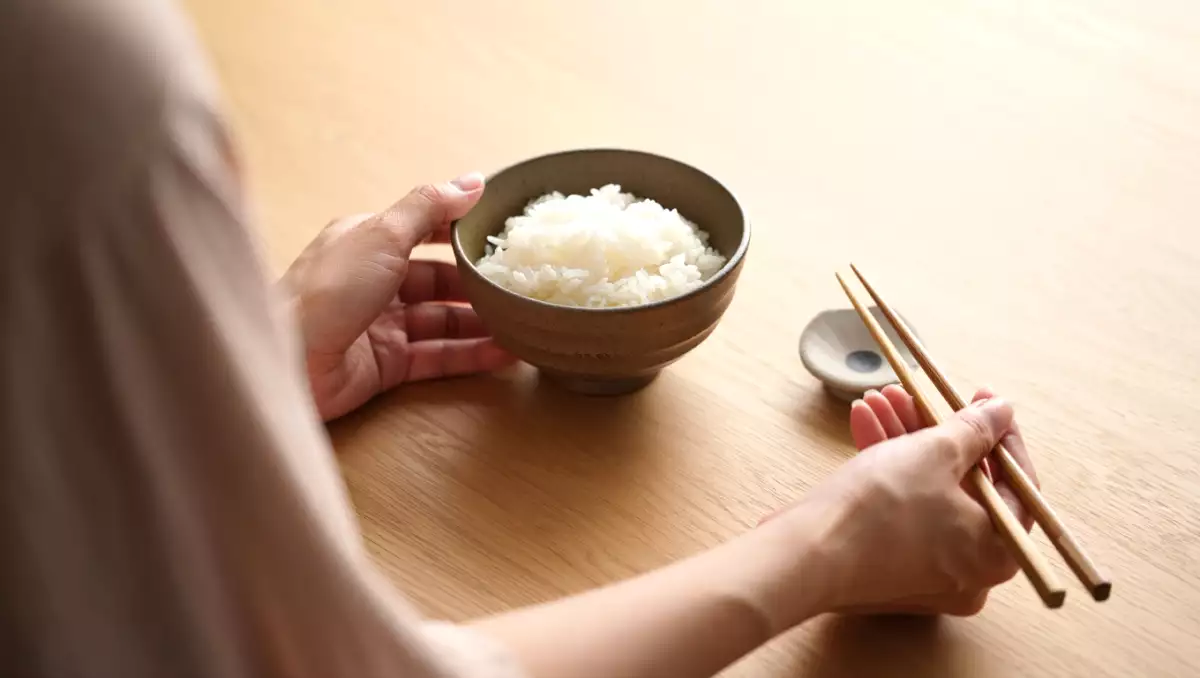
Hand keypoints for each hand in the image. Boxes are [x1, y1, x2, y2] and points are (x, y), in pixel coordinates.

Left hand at [281, 173, 515, 420]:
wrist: (289, 361)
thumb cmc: (329, 289)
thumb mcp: (383, 234)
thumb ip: (430, 207)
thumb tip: (474, 180)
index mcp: (367, 241)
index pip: (424, 230)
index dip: (462, 231)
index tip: (504, 234)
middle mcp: (374, 280)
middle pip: (437, 279)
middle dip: (477, 283)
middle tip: (521, 285)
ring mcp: (380, 324)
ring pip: (441, 320)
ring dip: (480, 322)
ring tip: (522, 322)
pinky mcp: (386, 365)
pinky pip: (437, 356)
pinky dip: (470, 355)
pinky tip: (504, 354)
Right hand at [762, 386, 1036, 617]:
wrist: (807, 554)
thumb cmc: (881, 506)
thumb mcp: (935, 451)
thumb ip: (975, 428)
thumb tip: (1001, 412)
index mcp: (998, 552)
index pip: (1016, 485)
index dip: (1000, 434)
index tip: (983, 401)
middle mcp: (970, 572)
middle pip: (965, 485)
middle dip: (935, 430)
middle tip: (920, 395)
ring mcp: (926, 573)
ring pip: (927, 493)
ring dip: (904, 440)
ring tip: (879, 399)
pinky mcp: (888, 566)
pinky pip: (902, 511)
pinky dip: (888, 470)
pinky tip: (863, 423)